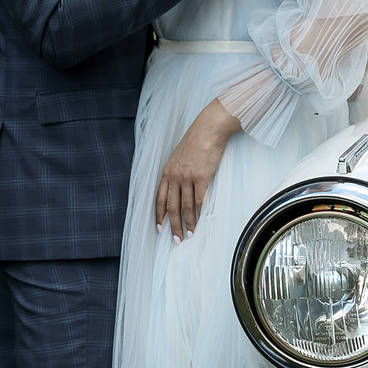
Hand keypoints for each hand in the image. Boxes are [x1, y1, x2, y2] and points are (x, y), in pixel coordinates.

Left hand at [153, 101, 237, 240]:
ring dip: (188, 223)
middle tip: (176, 239)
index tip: (160, 228)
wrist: (209, 128)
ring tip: (189, 234)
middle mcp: (175, 176)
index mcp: (167, 171)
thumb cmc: (197, 140)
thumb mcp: (180, 156)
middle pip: (171, 206)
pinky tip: (200, 221)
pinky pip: (199, 200)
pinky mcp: (202, 177)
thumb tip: (180, 187)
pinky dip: (199, 213)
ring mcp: (187, 177)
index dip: (158, 215)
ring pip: (185, 206)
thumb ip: (177, 172)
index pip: (159, 198)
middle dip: (173, 225)